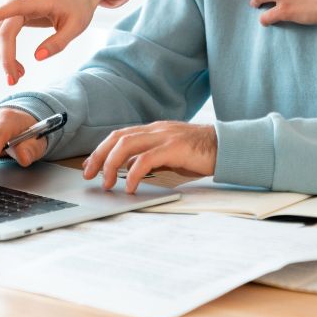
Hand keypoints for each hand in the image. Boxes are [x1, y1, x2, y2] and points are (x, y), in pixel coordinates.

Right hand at [0, 0, 128, 85]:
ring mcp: (19, 4)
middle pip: (5, 28)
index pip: (15, 7)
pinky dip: (8, 50)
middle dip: (6, 56)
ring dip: (5, 55)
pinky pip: (6, 31)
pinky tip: (17, 66)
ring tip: (18, 75)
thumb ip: (58, 42)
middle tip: (13, 80)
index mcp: (41, 0)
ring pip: (1, 32)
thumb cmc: (78, 8)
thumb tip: (37, 57)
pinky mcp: (17, 12)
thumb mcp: (76, 27)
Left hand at [83, 121, 216, 193]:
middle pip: (118, 137)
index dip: (102, 149)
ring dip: (112, 164)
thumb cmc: (200, 153)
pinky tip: (131, 186)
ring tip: (108, 183)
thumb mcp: (171, 154)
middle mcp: (156, 129)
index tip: (90, 165)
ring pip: (127, 144)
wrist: (226, 147)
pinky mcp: (174, 147)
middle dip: (99, 156)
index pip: (120, 135)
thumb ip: (152, 157)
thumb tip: (132, 169)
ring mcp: (165, 136)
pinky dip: (134, 173)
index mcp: (154, 130)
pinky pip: (146, 159)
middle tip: (89, 175)